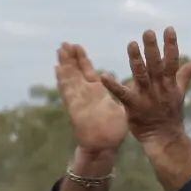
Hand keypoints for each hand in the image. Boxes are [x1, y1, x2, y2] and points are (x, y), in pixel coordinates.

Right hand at [56, 43, 128, 158]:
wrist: (105, 147)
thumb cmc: (114, 131)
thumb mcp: (121, 108)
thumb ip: (122, 94)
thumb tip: (132, 84)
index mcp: (96, 92)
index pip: (87, 71)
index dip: (81, 59)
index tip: (77, 46)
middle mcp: (85, 94)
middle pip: (75, 71)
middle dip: (70, 58)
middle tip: (65, 43)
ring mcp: (79, 100)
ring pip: (70, 78)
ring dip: (65, 64)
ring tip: (59, 50)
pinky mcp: (75, 107)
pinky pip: (68, 91)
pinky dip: (62, 80)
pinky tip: (57, 68)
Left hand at [98, 27, 190, 150]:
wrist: (165, 138)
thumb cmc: (171, 115)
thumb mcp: (179, 93)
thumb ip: (184, 75)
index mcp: (169, 84)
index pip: (172, 61)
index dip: (171, 45)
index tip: (169, 29)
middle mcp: (159, 88)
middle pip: (156, 65)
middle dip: (152, 49)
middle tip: (148, 32)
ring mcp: (146, 97)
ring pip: (141, 76)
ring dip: (136, 60)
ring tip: (131, 45)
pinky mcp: (133, 107)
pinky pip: (122, 95)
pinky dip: (113, 85)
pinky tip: (104, 76)